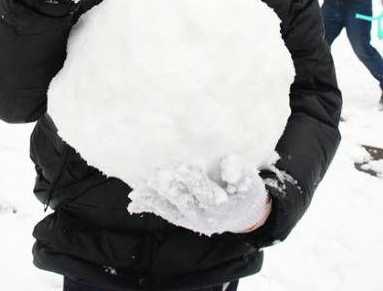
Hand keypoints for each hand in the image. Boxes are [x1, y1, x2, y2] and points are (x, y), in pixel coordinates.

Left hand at [128, 156, 270, 235]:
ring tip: (138, 189)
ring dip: (153, 198)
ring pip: (169, 209)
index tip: (184, 167)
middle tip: (156, 175)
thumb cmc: (246, 193)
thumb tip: (229, 163)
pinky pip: (163, 213)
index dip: (194, 180)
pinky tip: (133, 202)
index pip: (205, 192)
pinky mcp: (182, 219)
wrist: (244, 217)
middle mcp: (203, 216)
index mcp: (220, 206)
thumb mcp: (249, 182)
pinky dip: (149, 207)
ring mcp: (190, 220)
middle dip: (169, 188)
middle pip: (183, 202)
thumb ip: (240, 173)